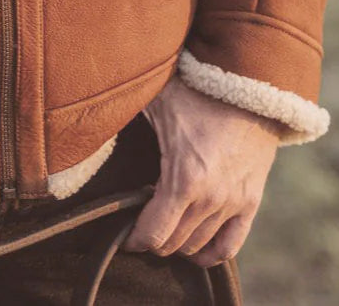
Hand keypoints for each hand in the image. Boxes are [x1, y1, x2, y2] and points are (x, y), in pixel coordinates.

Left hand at [125, 75, 281, 267]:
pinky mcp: (251, 202)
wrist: (248, 87)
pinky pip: (230, 245)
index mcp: (185, 178)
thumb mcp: (154, 101)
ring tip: (162, 227)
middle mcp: (212, 199)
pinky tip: (194, 248)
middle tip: (139, 225)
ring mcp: (234, 203)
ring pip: (199, 247)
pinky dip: (210, 252)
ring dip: (177, 243)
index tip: (123, 235)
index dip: (135, 239)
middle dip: (153, 240)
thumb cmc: (196, 91)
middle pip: (174, 243)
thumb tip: (87, 119)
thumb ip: (122, 115)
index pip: (155, 233)